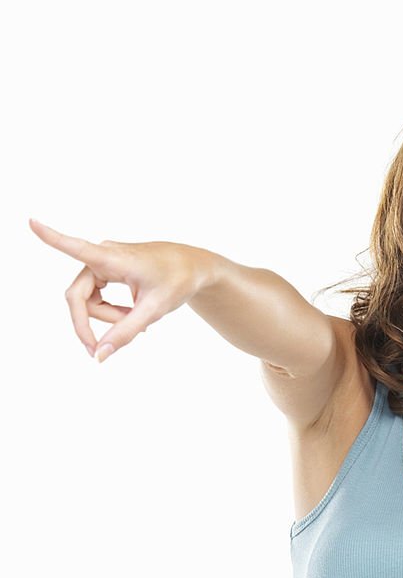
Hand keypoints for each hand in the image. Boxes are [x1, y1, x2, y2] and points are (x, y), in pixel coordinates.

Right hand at [29, 218, 211, 362]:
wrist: (196, 267)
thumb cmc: (178, 280)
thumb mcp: (154, 309)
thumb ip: (126, 332)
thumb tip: (99, 356)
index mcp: (113, 257)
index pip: (76, 247)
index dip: (51, 237)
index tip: (32, 221)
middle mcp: (103, 256)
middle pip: (78, 297)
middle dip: (92, 322)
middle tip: (99, 350)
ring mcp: (104, 261)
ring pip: (88, 300)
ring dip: (107, 317)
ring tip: (137, 322)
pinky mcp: (107, 269)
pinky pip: (96, 297)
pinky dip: (111, 311)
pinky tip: (132, 314)